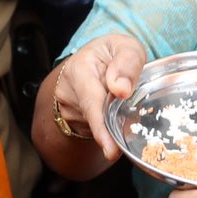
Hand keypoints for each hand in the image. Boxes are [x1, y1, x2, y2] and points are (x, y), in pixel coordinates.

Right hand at [49, 33, 146, 159]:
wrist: (96, 60)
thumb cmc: (113, 54)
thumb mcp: (126, 47)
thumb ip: (127, 63)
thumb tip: (122, 90)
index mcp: (79, 70)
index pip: (91, 103)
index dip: (101, 128)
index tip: (111, 150)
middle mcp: (68, 92)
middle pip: (94, 120)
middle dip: (110, 134)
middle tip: (120, 149)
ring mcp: (69, 110)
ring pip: (97, 127)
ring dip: (114, 123)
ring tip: (121, 102)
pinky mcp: (75, 122)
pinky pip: (96, 131)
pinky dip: (109, 126)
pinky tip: (114, 112)